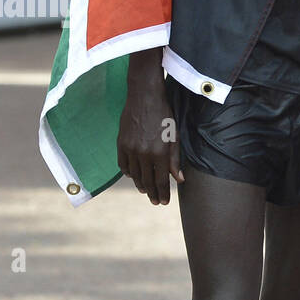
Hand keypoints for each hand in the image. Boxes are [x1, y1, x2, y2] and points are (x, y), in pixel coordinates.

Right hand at [116, 55, 182, 204]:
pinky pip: (123, 164)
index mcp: (159, 153)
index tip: (164, 202)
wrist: (144, 97)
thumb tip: (179, 179)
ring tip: (145, 191)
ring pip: (134, 175)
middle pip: (147, 181)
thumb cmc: (164, 115)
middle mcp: (143, 153)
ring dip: (140, 185)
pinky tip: (133, 176)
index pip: (160, 180)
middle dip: (152, 193)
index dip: (162, 193)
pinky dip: (128, 172)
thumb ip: (175, 159)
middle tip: (155, 202)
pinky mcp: (121, 143)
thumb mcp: (175, 136)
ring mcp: (130, 149)